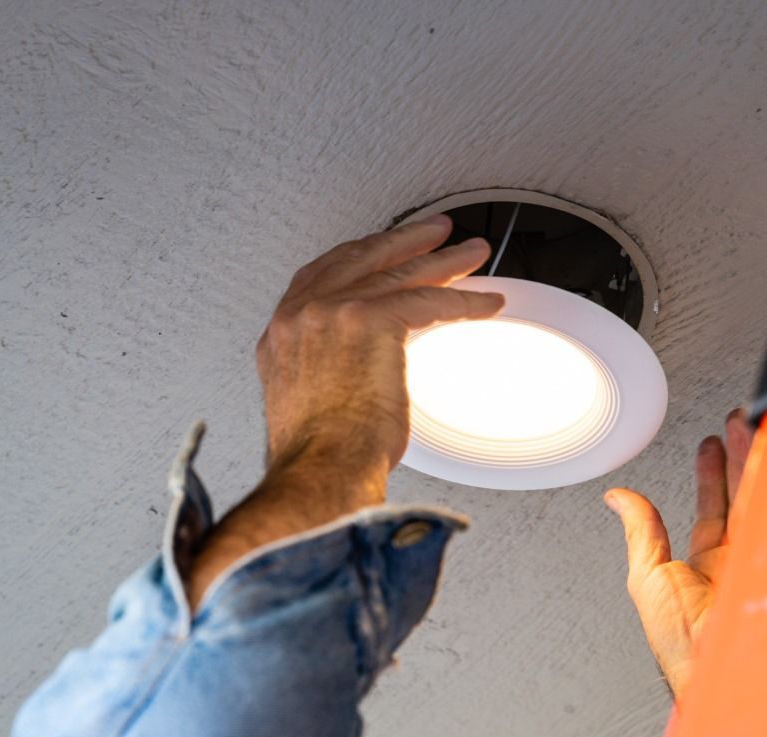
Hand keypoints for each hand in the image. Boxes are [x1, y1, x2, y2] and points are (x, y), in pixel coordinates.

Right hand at [187, 216, 502, 609]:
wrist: (318, 474)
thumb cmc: (319, 459)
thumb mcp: (307, 406)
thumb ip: (324, 374)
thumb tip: (355, 375)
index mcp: (280, 335)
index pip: (322, 275)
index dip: (361, 256)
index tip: (385, 248)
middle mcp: (299, 315)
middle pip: (361, 259)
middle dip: (405, 242)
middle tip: (437, 232)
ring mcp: (330, 312)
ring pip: (399, 273)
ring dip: (444, 262)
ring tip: (473, 253)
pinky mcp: (368, 321)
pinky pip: (428, 300)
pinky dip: (464, 302)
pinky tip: (486, 303)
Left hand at [605, 410, 752, 697]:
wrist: (723, 671)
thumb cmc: (686, 646)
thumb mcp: (649, 578)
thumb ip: (641, 532)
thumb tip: (615, 498)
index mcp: (709, 566)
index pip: (712, 510)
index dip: (710, 474)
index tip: (711, 443)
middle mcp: (742, 563)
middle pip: (744, 496)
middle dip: (741, 455)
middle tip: (740, 420)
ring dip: (761, 459)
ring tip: (755, 424)